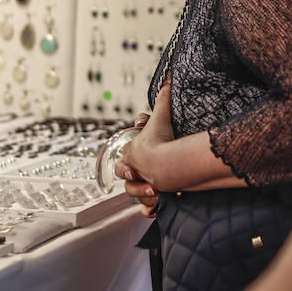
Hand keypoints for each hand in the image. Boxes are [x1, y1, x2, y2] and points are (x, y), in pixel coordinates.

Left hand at [119, 82, 174, 214]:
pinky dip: (149, 208)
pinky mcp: (151, 197)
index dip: (131, 155)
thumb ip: (163, 99)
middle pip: (125, 174)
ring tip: (155, 189)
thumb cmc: (161, 141)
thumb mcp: (161, 117)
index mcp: (132, 152)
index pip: (126, 154)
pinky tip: (151, 211)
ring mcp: (140, 184)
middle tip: (144, 174)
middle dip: (132, 174)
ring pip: (134, 191)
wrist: (167, 163)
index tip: (137, 159)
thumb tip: (167, 79)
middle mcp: (133, 169)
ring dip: (142, 191)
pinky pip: (147, 206)